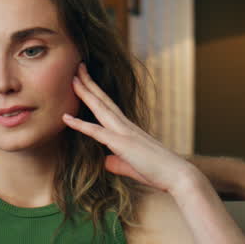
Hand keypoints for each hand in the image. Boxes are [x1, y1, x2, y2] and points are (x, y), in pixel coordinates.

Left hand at [62, 63, 199, 193]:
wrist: (178, 176)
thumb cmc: (158, 172)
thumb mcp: (132, 166)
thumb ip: (118, 163)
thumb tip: (106, 162)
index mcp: (129, 129)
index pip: (109, 106)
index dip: (96, 93)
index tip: (84, 80)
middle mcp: (126, 126)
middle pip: (103, 100)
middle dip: (89, 83)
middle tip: (77, 67)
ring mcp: (124, 132)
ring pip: (101, 108)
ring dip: (85, 93)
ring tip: (72, 78)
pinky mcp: (122, 144)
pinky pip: (97, 132)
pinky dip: (80, 124)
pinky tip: (66, 118)